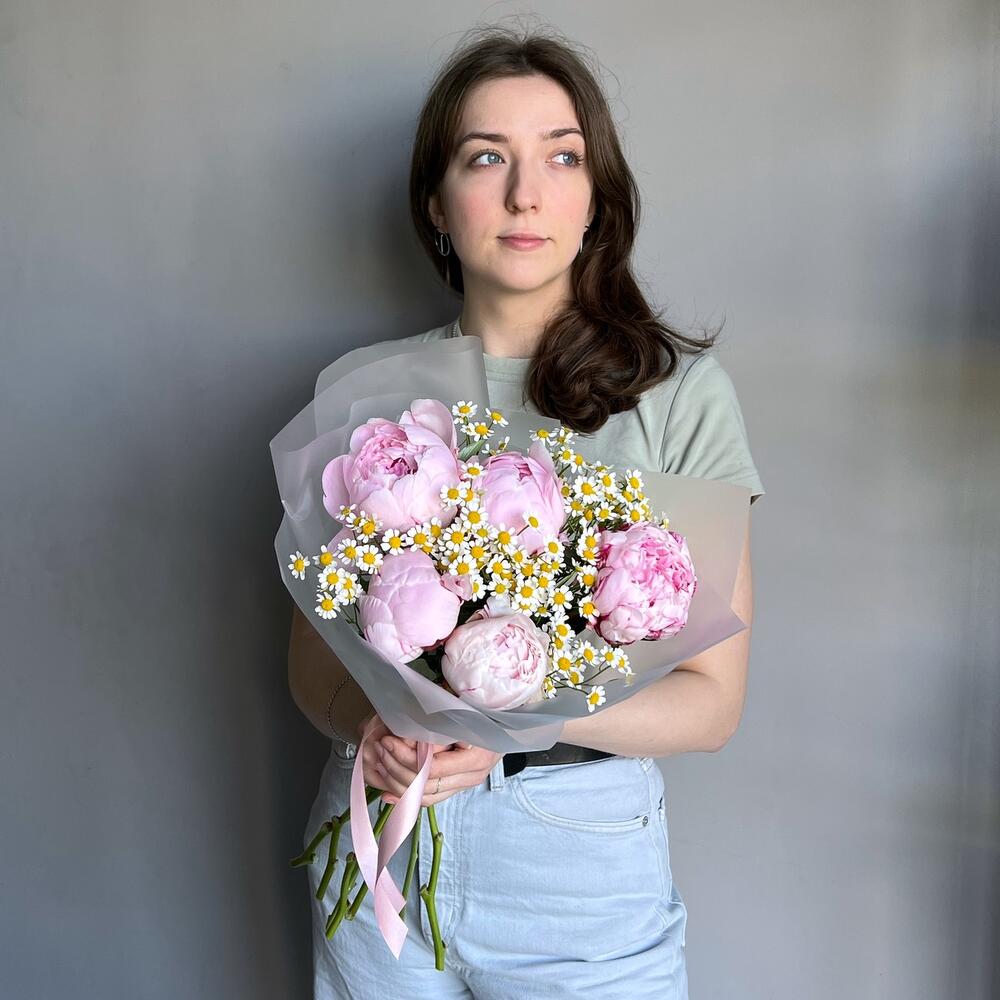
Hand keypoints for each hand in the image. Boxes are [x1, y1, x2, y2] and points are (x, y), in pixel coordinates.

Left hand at [355, 712, 502, 807]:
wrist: (508, 721)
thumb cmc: (482, 708)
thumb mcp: (462, 708)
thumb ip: (438, 720)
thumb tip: (405, 728)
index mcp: (476, 756)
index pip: (433, 767)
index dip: (405, 757)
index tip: (386, 741)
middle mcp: (473, 775)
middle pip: (427, 785)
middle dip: (396, 769)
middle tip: (378, 751)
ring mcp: (466, 784)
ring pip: (426, 796)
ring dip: (398, 784)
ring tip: (379, 766)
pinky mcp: (458, 786)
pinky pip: (430, 799)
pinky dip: (407, 797)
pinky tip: (387, 793)